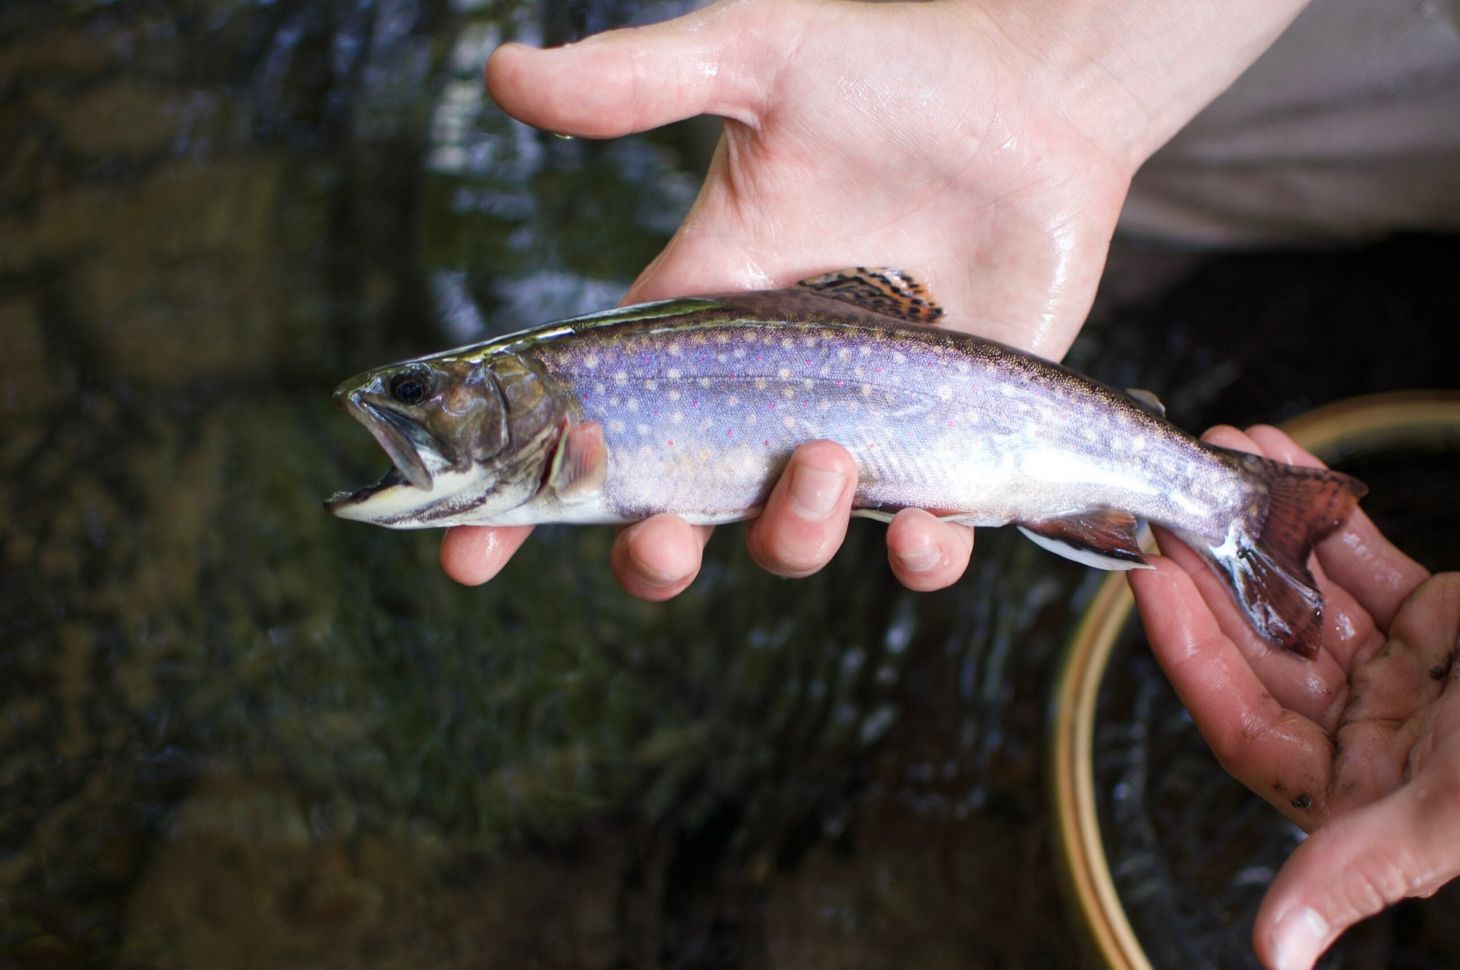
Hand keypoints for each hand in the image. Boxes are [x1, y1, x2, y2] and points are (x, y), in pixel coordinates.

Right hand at [444, 0, 1310, 596]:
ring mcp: (854, 424)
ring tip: (825, 461)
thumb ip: (637, 81)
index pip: (589, 420)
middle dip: (651, 553)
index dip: (522, 500)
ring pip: (791, 536)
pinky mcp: (950, 442)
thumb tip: (500, 74)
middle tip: (659, 538)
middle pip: (677, 511)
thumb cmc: (893, 70)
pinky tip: (927, 528)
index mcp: (698, 318)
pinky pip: (923, 536)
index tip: (465, 556)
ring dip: (789, 533)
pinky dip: (922, 554)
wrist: (1036, 94)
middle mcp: (764, 391)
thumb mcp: (757, 58)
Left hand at [1128, 425, 1457, 969]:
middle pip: (1260, 648)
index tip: (1148, 573)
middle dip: (1213, 573)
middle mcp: (1371, 733)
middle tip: (1170, 502)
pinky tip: (1284, 461)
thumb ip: (1356, 870)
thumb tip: (1275, 954)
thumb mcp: (1449, 814)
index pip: (1238, 719)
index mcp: (1361, 794)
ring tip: (1219, 458)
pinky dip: (1327, 516)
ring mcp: (1405, 673)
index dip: (1187, 649)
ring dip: (1261, 530)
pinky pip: (1364, 563)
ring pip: (1306, 597)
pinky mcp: (1444, 620)